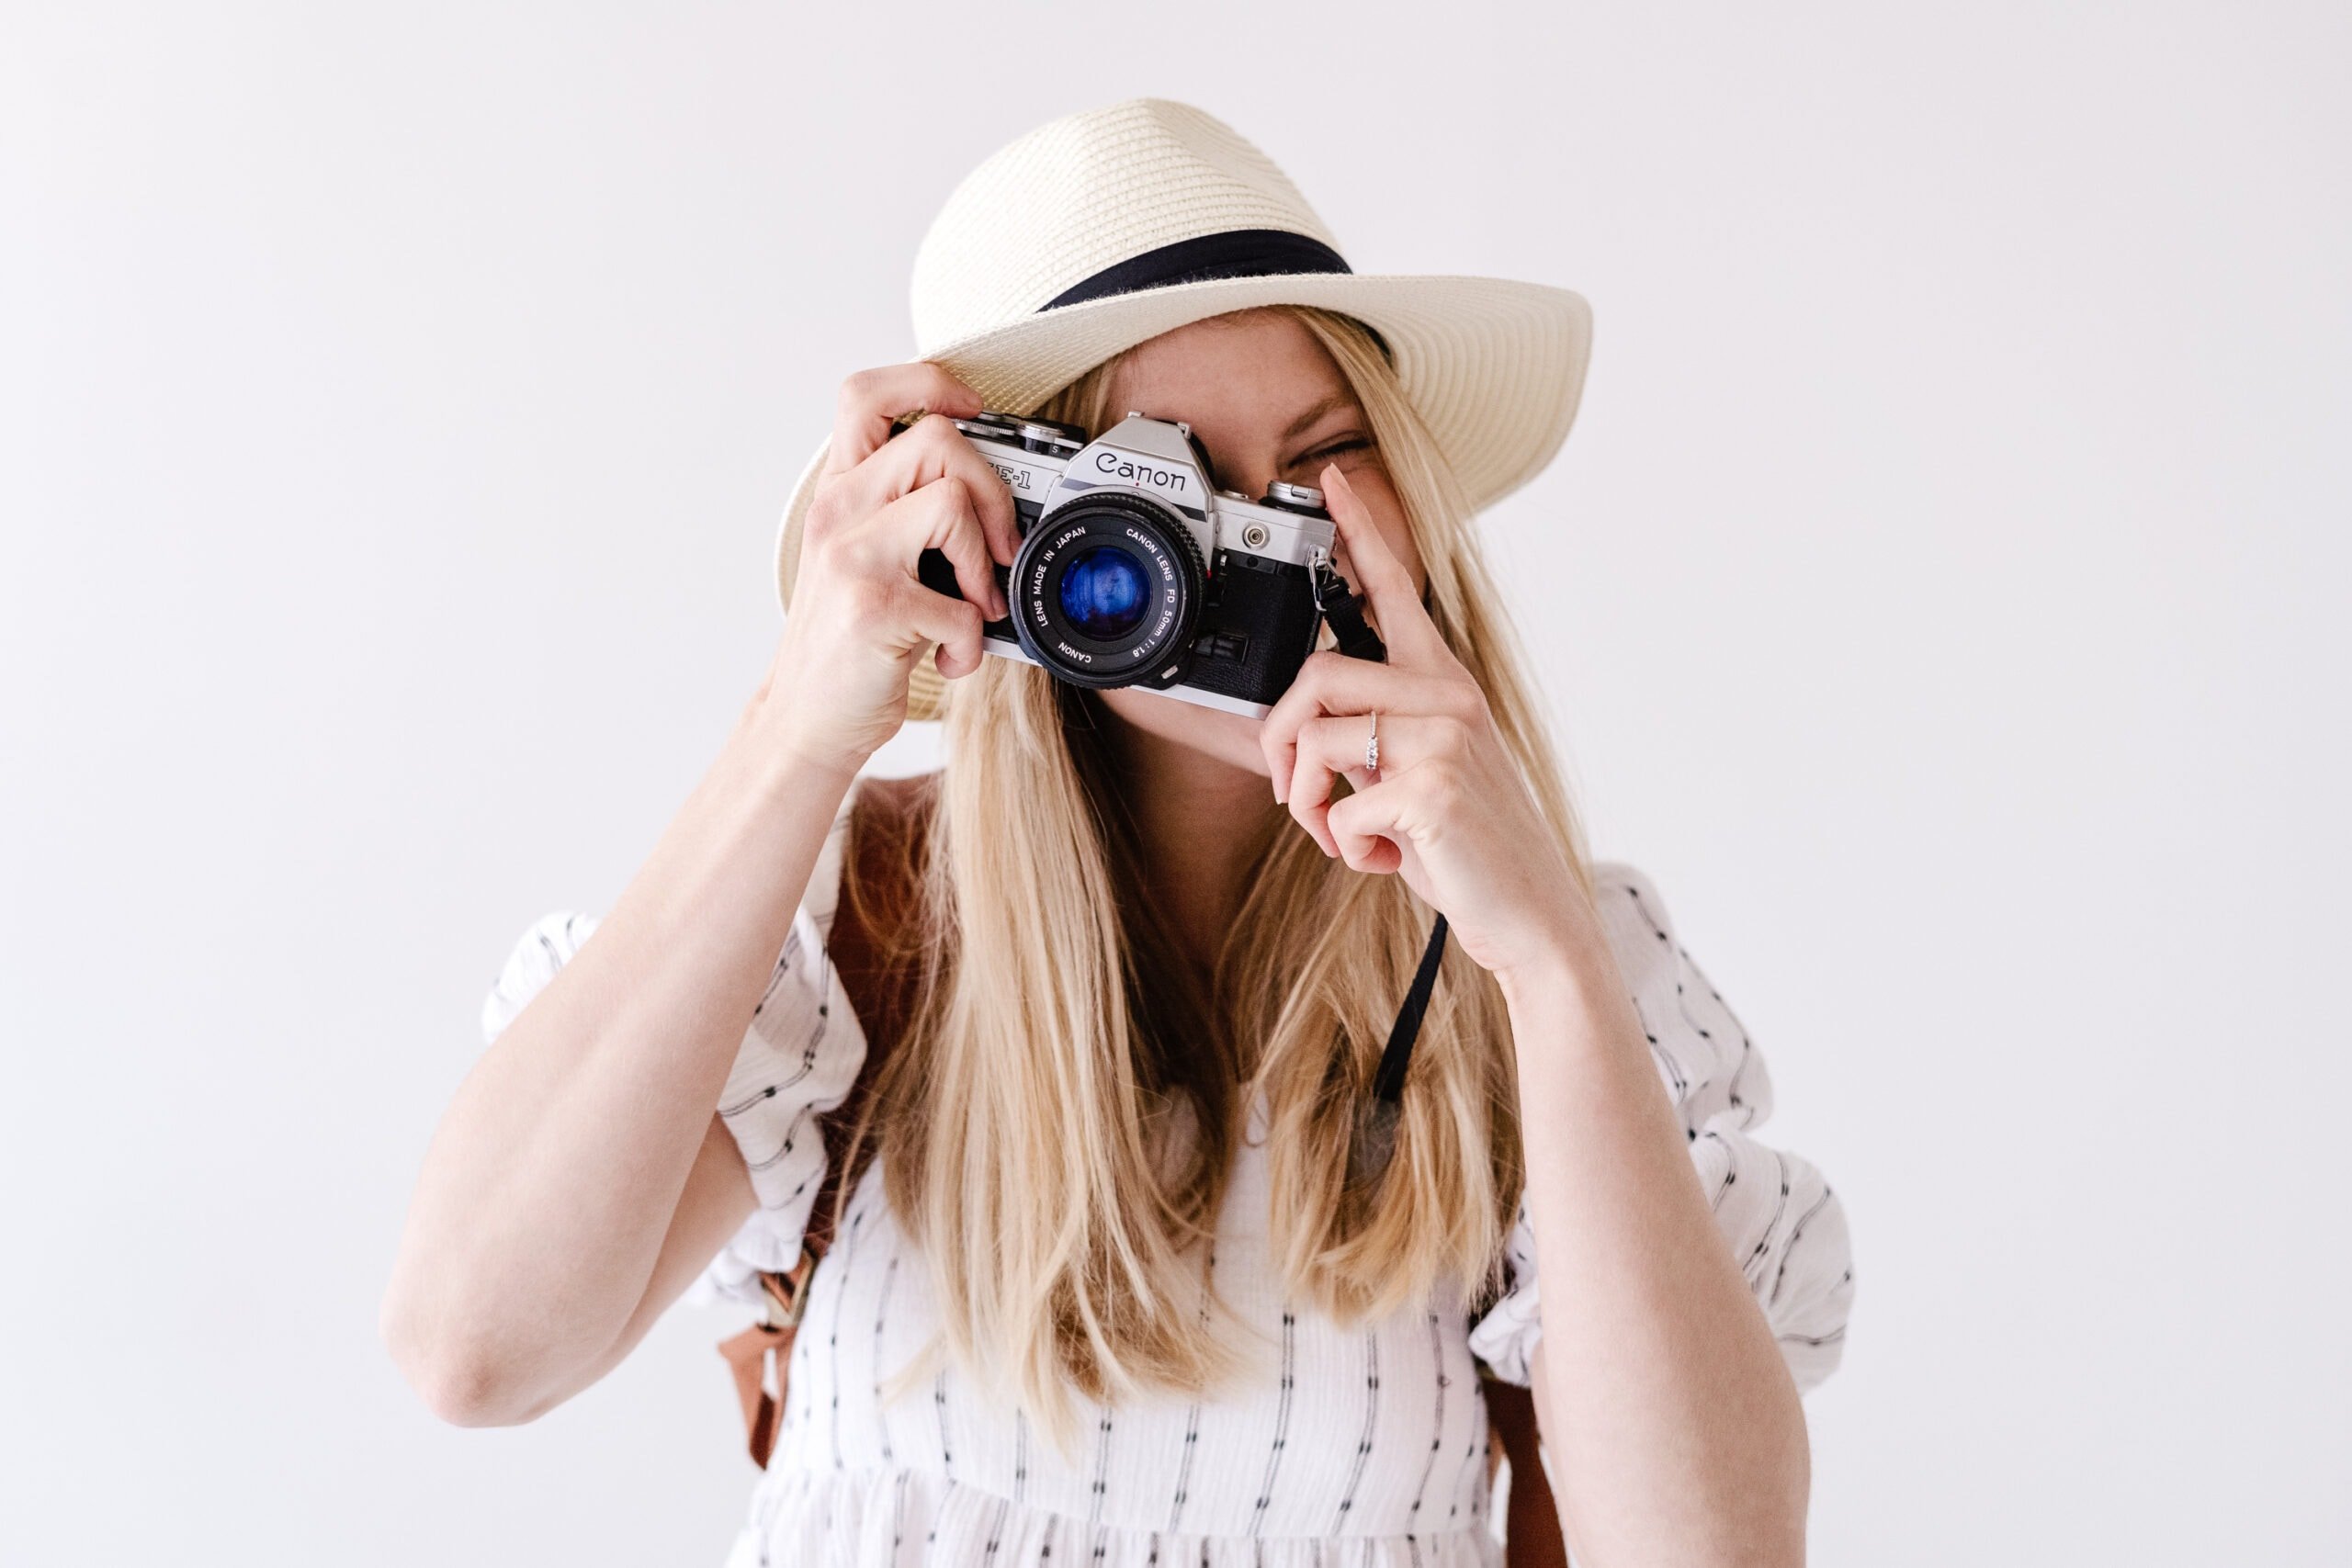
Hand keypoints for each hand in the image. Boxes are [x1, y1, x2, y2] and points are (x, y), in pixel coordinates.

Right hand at [753, 363, 1017, 774]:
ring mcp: (851, 557)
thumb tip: (997, 495)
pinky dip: (972, 643)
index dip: (930, 384)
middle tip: (999, 550)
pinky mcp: (874, 608)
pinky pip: (963, 605)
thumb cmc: (849, 641)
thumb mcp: (867, 558)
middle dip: (992, 491)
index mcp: (840, 492)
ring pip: (953, 503)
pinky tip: (948, 657)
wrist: (806, 718)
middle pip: (938, 439)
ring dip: (985, 563)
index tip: (975, 413)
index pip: (867, 393)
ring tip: (973, 605)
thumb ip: (908, 514)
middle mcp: (838, 512)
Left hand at [1257, 464, 1593, 987]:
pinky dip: (1344, 848)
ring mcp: (1443, 740)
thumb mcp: (1422, 775)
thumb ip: (1376, 737)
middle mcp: (1447, 699)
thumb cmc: (1471, 850)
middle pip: (1315, 675)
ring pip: (1313, 741)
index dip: (1362, 530)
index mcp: (1444, 687)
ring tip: (1345, 838)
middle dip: (1277, 742)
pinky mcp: (1431, 790)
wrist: (1531, 914)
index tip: (1332, 480)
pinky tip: (1385, 860)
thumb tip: (1308, 729)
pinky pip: (1337, 809)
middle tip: (1290, 794)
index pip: (1397, 589)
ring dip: (1305, 806)